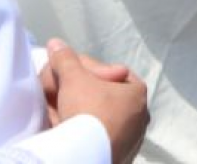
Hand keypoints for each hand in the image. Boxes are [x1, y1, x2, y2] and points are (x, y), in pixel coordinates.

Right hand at [44, 39, 148, 163]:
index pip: (112, 72)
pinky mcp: (118, 156)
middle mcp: (140, 115)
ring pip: (101, 119)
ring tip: (59, 113)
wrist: (86, 156)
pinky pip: (97, 139)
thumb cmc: (88, 110)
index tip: (70, 75)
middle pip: (105, 97)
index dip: (88, 70)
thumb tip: (56, 43)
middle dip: (81, 94)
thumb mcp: (73, 79)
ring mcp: (131, 138)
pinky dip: (81, 134)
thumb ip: (66, 60)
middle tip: (59, 93)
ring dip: (80, 114)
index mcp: (137, 92)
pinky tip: (65, 133)